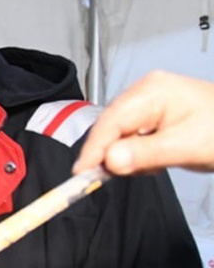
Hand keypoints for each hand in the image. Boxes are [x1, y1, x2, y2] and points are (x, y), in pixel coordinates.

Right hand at [73, 71, 213, 175]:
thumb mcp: (185, 146)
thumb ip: (144, 154)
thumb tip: (108, 162)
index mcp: (152, 91)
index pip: (110, 121)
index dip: (93, 149)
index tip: (81, 176)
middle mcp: (145, 92)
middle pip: (110, 127)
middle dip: (113, 154)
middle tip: (125, 175)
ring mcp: (148, 102)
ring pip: (119, 135)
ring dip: (128, 156)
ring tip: (155, 164)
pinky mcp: (153, 116)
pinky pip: (131, 137)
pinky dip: (137, 154)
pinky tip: (156, 159)